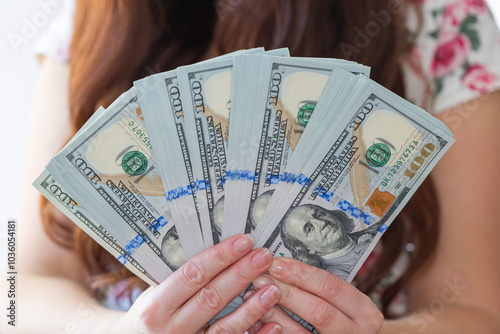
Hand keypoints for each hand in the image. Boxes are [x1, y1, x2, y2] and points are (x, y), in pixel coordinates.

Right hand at [114, 234, 282, 333]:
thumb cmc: (151, 315)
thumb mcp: (156, 293)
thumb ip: (182, 277)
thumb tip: (221, 247)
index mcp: (158, 305)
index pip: (192, 274)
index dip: (220, 257)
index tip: (244, 241)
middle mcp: (171, 327)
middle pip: (211, 297)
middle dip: (240, 274)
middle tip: (263, 256)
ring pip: (224, 327)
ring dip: (252, 308)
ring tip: (274, 288)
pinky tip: (273, 324)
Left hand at [250, 257, 382, 332]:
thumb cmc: (341, 315)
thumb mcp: (343, 301)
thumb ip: (320, 286)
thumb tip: (282, 263)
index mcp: (364, 312)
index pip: (332, 287)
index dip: (302, 274)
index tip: (277, 263)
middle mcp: (355, 333)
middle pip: (318, 311)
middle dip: (287, 292)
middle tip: (261, 278)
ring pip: (299, 333)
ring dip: (273, 313)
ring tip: (253, 296)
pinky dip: (269, 331)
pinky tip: (255, 319)